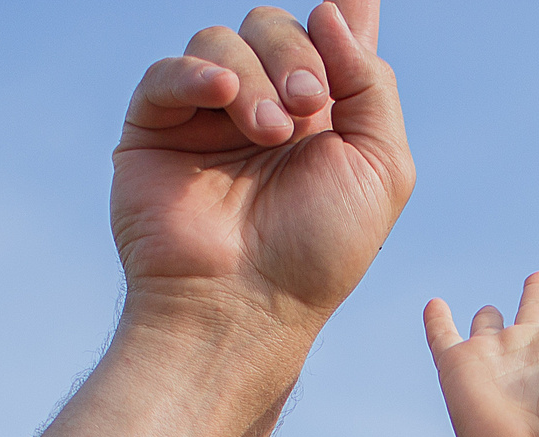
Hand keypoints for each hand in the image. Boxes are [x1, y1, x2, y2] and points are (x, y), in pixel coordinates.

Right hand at [112, 3, 413, 329]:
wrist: (246, 306)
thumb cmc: (318, 252)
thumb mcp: (381, 167)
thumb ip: (371, 82)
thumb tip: (329, 10)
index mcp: (322, 115)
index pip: (330, 34)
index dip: (339, 10)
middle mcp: (265, 107)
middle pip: (275, 24)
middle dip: (295, 54)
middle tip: (305, 106)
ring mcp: (207, 116)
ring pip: (223, 40)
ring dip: (253, 78)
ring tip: (267, 134)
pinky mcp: (157, 128)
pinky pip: (169, 71)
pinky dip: (197, 72)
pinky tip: (221, 97)